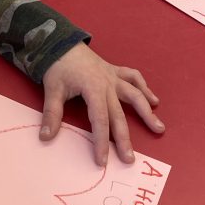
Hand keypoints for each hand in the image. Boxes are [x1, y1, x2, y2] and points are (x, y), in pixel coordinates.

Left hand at [41, 42, 163, 165]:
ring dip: (147, 112)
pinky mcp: (115, 71)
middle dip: (124, 138)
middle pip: (119, 114)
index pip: (99, 120)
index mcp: (93, 89)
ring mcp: (114, 76)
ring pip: (135, 95)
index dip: (101, 142)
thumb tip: (45, 137)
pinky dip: (145, 88)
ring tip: (159, 129)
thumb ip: (51, 114)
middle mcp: (108, 84)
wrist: (61, 43)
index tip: (102, 161)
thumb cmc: (57, 68)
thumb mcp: (52, 90)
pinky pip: (134, 78)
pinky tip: (154, 101)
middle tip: (130, 159)